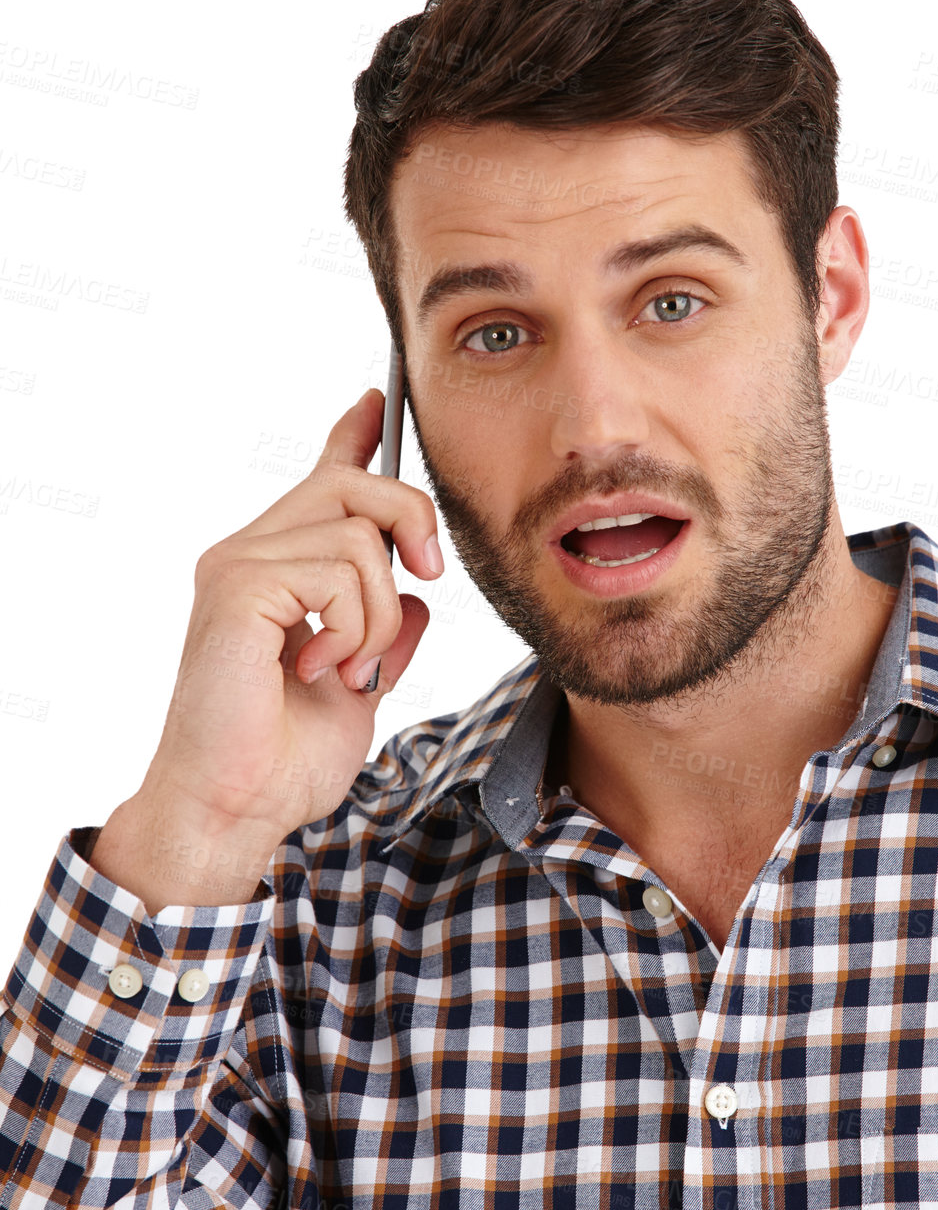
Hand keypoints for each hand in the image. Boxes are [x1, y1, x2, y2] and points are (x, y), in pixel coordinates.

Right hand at [138, 388, 438, 840]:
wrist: (235, 808)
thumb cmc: (281, 760)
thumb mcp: (359, 688)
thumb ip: (384, 634)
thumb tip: (417, 598)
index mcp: (278, 572)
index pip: (318, 483)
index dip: (351, 437)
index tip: (378, 402)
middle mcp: (250, 553)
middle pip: (351, 484)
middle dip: (410, 518)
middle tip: (430, 571)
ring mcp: (238, 564)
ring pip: (357, 533)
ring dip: (378, 610)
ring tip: (348, 664)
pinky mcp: (237, 585)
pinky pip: (337, 569)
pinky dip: (353, 624)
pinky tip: (321, 665)